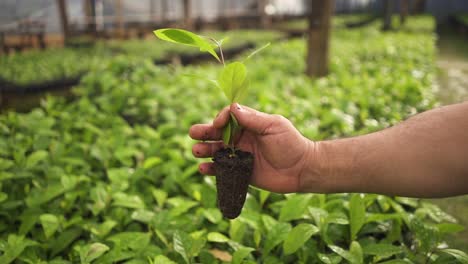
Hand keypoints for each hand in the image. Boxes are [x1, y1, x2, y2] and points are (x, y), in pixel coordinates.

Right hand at [189, 103, 314, 192]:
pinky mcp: (240, 172)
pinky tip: (203, 169)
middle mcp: (241, 139)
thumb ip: (253, 118)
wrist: (301, 170)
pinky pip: (221, 170)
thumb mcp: (274, 126)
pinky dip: (211, 169)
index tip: (217, 124)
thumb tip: (233, 108)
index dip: (220, 119)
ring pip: (216, 151)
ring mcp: (239, 156)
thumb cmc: (291, 143)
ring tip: (197, 151)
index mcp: (249, 125)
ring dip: (204, 150)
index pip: (228, 118)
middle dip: (204, 132)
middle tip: (193, 133)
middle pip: (217, 134)